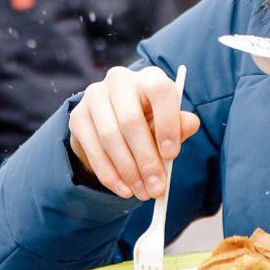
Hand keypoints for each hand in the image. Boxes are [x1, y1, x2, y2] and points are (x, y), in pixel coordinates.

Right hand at [69, 66, 201, 199]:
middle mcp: (120, 80)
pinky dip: (110, 174)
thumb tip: (191, 123)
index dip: (167, 123)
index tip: (172, 155)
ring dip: (128, 171)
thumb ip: (180, 124)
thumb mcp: (167, 121)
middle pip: (130, 120)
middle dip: (145, 159)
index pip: (159, 91)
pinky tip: (123, 189)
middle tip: (157, 187)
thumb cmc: (149, 120)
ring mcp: (94, 97)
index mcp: (149, 77)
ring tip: (143, 192)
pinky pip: (93, 150)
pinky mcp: (78, 117)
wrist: (113, 119)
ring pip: (110, 137)